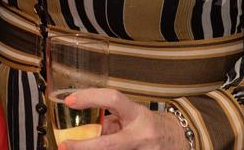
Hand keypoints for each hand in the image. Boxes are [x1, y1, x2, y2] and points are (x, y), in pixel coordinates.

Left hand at [57, 89, 189, 149]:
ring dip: (92, 149)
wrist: (179, 140)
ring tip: (81, 146)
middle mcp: (141, 135)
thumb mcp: (134, 114)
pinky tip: (96, 147)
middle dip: (83, 147)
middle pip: (108, 145)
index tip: (70, 101)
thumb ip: (112, 119)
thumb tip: (88, 127)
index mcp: (137, 115)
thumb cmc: (152, 124)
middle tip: (64, 145)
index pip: (113, 100)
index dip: (90, 98)